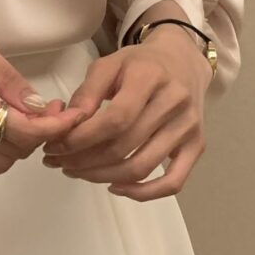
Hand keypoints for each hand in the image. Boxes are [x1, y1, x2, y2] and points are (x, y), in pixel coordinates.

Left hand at [40, 24, 212, 200]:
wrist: (181, 61)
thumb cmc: (139, 63)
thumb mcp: (109, 64)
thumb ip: (88, 91)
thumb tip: (69, 121)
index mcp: (149, 77)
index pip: (116, 119)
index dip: (84, 138)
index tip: (57, 145)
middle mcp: (174, 103)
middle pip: (125, 145)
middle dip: (85, 160)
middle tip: (59, 161)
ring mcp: (188, 127)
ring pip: (142, 167)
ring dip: (103, 176)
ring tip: (76, 171)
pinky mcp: (197, 145)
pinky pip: (173, 182)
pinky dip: (143, 193)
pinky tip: (114, 186)